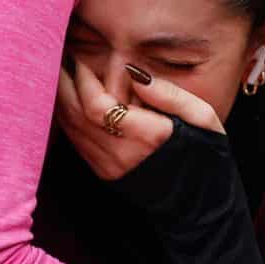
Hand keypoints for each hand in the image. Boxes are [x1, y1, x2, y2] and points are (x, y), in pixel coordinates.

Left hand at [55, 57, 218, 181]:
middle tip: (58, 60)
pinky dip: (68, 120)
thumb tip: (134, 73)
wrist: (200, 204)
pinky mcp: (105, 175)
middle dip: (63, 85)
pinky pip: (77, 143)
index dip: (84, 81)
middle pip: (77, 115)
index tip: (82, 60)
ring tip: (58, 75)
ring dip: (61, 101)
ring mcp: (111, 167)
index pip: (98, 105)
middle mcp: (124, 153)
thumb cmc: (206, 154)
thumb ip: (169, 94)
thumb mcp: (203, 118)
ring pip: (72, 130)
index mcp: (149, 136)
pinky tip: (67, 102)